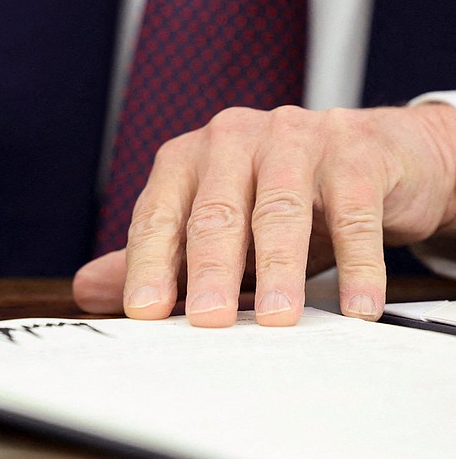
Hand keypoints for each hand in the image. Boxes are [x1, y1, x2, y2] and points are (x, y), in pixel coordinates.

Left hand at [73, 104, 455, 325]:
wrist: (372, 152)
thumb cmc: (279, 195)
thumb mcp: (215, 224)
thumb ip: (157, 255)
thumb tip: (86, 289)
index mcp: (187, 158)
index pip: (159, 215)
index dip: (150, 263)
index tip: (144, 311)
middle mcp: (233, 140)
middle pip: (215, 211)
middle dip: (209, 269)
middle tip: (207, 319)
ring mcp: (295, 139)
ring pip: (280, 210)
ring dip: (279, 268)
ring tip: (276, 317)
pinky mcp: (354, 153)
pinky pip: (353, 214)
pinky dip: (357, 264)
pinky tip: (357, 306)